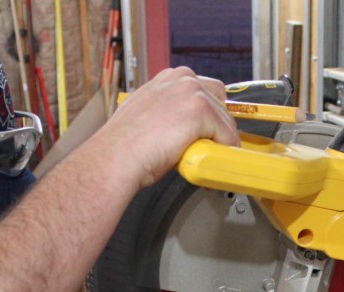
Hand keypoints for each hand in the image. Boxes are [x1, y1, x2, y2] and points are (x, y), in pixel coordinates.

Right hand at [92, 67, 239, 189]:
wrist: (116, 157)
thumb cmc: (125, 145)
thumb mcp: (148, 115)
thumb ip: (168, 113)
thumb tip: (181, 126)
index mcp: (168, 78)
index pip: (205, 90)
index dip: (210, 114)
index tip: (209, 131)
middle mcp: (181, 79)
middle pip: (220, 101)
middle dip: (218, 124)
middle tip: (212, 146)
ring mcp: (191, 91)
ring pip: (225, 119)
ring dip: (221, 140)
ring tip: (208, 158)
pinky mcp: (200, 110)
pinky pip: (227, 134)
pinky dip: (225, 150)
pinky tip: (211, 160)